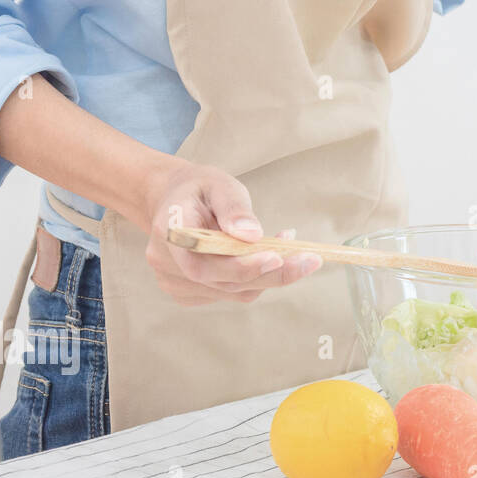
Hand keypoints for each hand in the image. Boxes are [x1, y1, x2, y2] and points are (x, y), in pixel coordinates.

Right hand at [140, 161, 321, 305]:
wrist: (174, 200)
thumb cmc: (199, 189)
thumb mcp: (218, 184)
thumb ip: (234, 208)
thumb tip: (251, 234)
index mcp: (169, 233)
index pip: (203, 265)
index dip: (241, 267)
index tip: (277, 256)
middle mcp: (166, 264)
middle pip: (223, 282)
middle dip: (272, 274)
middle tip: (310, 259)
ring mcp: (175, 283)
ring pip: (232, 291)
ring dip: (269, 274)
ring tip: (291, 247)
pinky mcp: (189, 292)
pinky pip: (231, 292)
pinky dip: (257, 278)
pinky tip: (271, 255)